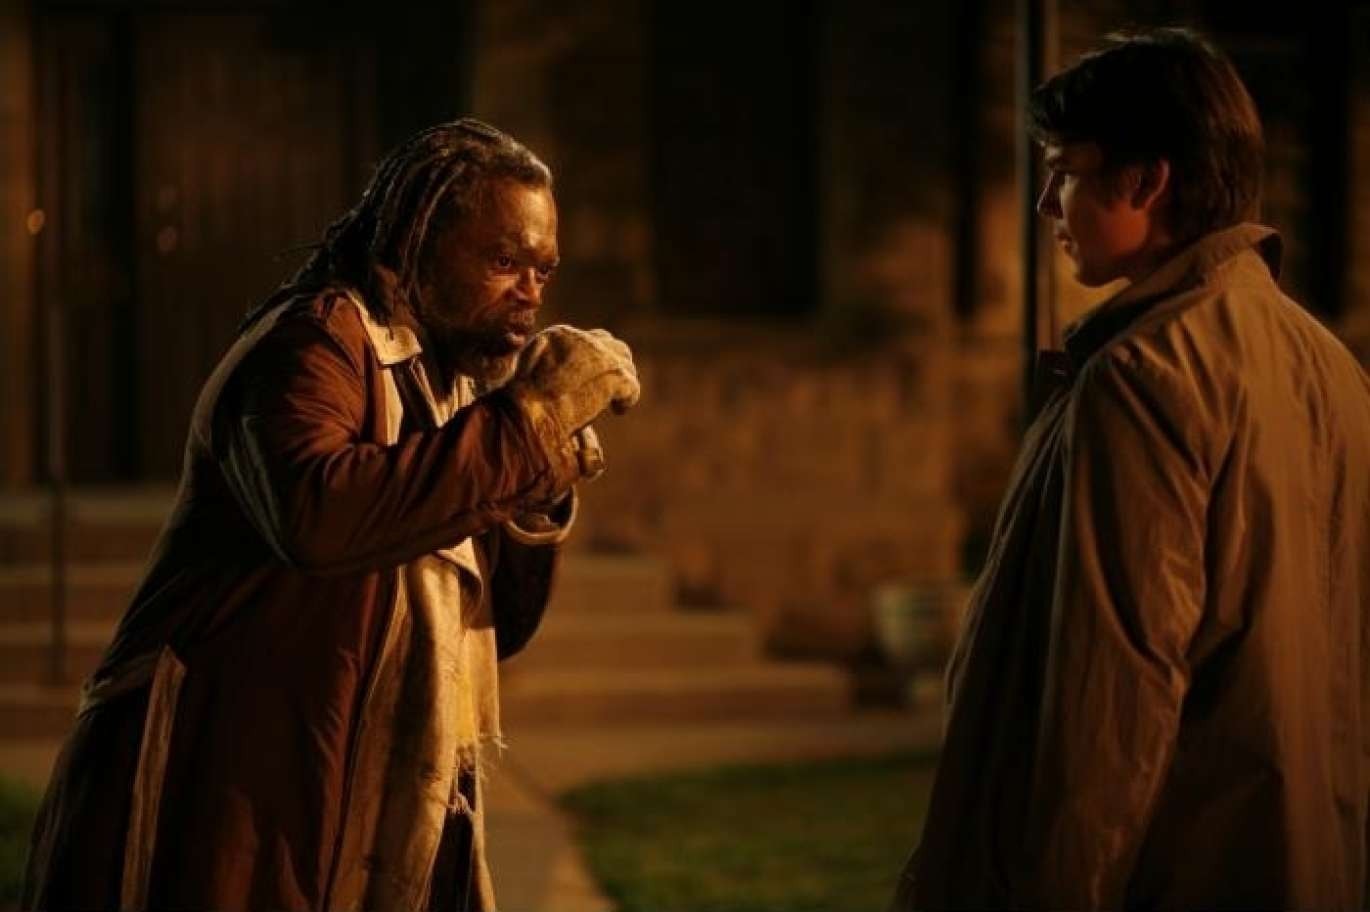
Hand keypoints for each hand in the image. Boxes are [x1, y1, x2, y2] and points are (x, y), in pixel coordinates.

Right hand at [506, 325, 639, 433]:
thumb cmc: (522, 402)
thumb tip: (566, 376)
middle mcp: (581, 339)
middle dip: (614, 363)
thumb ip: (550, 366)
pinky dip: (627, 399)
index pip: (588, 339)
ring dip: (623, 381)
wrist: (528, 412)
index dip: (594, 358)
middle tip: (611, 384)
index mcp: (559, 335)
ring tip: (617, 399)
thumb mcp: (529, 374)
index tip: (592, 376)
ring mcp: (600, 355)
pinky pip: (631, 385)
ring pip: (624, 363)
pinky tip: (619, 410)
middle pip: (611, 344)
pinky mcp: (614, 374)